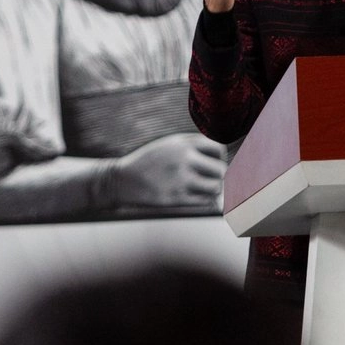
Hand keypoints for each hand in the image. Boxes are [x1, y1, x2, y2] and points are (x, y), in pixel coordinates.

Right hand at [105, 133, 226, 210]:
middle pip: (220, 170)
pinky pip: (203, 201)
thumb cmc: (150, 161)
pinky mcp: (175, 198)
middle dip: (219, 175)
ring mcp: (180, 180)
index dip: (219, 158)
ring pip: (215, 187)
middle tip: (213, 179)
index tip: (213, 163)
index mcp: (183, 144)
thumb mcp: (170, 144)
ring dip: (214, 189)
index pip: (218, 149)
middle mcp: (183, 160)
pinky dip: (205, 200)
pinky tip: (198, 196)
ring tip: (207, 189)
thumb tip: (220, 156)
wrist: (123, 180)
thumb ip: (193, 145)